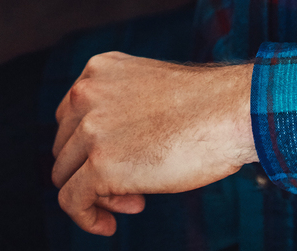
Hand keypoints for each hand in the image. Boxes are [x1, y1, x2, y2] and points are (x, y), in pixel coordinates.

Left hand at [50, 53, 256, 236]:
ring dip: (97, 194)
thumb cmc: (207, 107)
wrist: (232, 112)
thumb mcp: (150, 91)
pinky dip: (86, 218)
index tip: (124, 162)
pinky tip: (108, 226)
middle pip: (65, 147)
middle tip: (132, 189)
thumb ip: (122, 108)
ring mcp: (90, 129)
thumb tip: (108, 152)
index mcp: (98, 70)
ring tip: (134, 201)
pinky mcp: (99, 165)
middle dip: (92, 171)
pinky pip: (71, 201)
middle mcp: (86, 93)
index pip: (71, 117)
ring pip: (64, 174)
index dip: (91, 147)